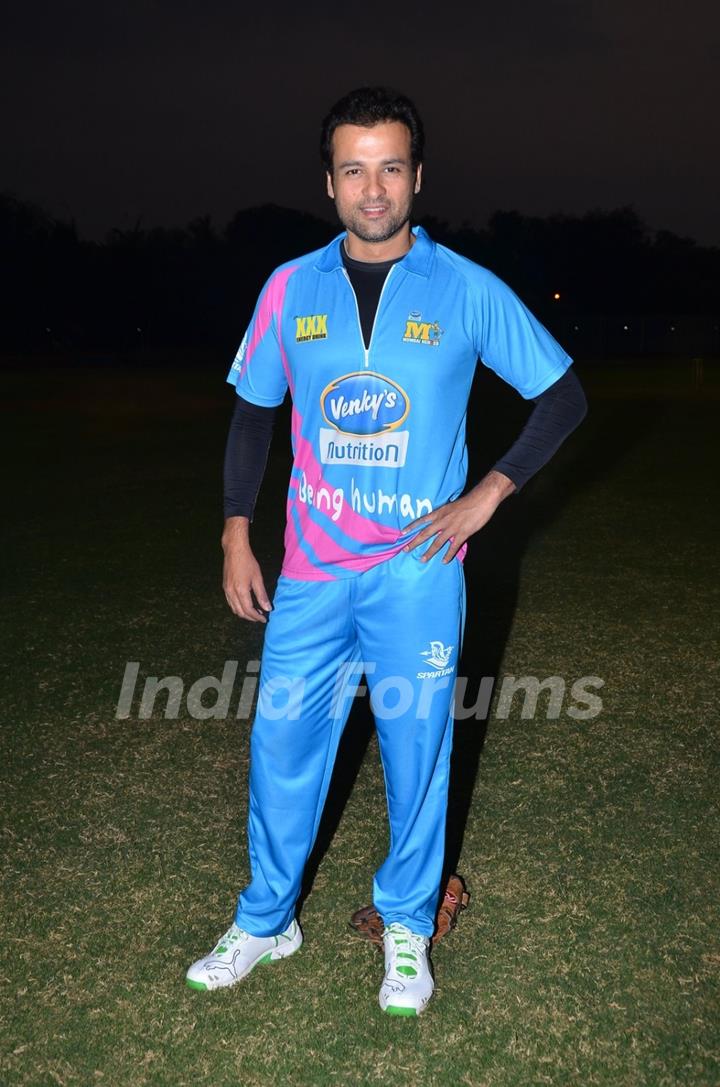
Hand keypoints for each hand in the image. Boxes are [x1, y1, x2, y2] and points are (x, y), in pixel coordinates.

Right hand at [221, 517, 271, 622]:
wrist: (234, 550)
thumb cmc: (247, 562)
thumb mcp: (258, 578)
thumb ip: (262, 595)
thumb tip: (267, 608)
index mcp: (240, 591)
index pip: (249, 610)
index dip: (257, 617)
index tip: (265, 618)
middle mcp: (231, 593)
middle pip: (240, 612)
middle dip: (251, 617)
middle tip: (261, 617)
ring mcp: (226, 590)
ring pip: (234, 609)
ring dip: (244, 613)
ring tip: (255, 612)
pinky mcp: (225, 587)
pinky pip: (230, 602)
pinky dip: (238, 607)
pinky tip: (245, 604)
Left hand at [401, 470, 515, 562]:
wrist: (481, 500)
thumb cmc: (468, 501)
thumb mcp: (451, 506)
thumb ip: (445, 515)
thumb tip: (440, 521)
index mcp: (440, 512)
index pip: (422, 520)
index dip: (412, 527)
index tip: (402, 533)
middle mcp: (443, 521)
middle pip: (425, 533)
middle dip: (415, 542)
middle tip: (405, 550)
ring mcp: (452, 528)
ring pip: (437, 543)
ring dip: (429, 552)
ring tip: (422, 560)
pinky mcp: (462, 534)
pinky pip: (453, 547)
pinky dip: (448, 555)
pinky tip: (444, 561)